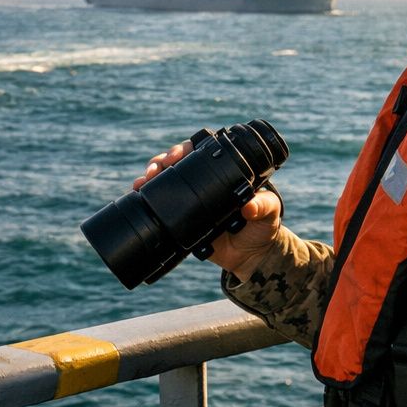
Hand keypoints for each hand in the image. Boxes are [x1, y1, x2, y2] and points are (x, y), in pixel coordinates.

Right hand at [135, 142, 282, 279]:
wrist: (251, 257)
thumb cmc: (262, 229)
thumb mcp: (269, 213)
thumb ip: (264, 206)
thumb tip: (250, 205)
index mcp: (223, 174)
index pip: (200, 153)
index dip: (184, 149)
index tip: (177, 155)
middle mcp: (203, 184)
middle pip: (176, 163)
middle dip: (161, 161)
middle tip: (155, 169)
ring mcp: (190, 201)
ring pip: (164, 180)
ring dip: (150, 177)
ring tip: (142, 182)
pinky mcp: (181, 220)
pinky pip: (161, 206)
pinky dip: (147, 199)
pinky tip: (137, 195)